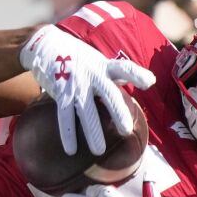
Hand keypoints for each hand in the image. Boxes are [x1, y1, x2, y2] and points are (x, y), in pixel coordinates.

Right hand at [19, 24, 156, 154]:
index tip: (149, 82)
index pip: (124, 68)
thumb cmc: (78, 57)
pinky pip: (65, 116)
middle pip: (108, 94)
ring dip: (92, 132)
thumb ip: (116, 73)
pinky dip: (68, 134)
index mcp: (105, 66)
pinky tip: (71, 150)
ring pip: (86, 111)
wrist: (46, 44)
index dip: (137, 74)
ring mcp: (76, 84)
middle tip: (126, 131)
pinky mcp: (60, 92)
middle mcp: (92, 74)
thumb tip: (140, 82)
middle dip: (117, 112)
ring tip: (99, 151)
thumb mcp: (98, 61)